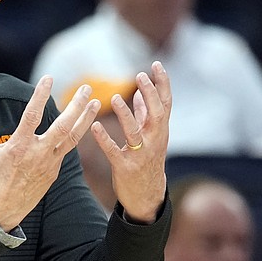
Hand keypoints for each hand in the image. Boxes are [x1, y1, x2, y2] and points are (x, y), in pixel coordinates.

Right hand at [0, 76, 99, 230]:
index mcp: (18, 147)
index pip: (32, 115)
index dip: (41, 95)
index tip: (49, 77)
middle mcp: (37, 154)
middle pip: (63, 126)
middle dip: (77, 106)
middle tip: (87, 88)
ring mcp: (48, 164)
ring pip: (72, 138)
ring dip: (85, 119)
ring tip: (96, 103)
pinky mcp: (53, 173)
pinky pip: (67, 151)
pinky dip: (76, 136)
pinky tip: (81, 125)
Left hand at [91, 61, 170, 223]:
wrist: (147, 196)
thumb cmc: (147, 161)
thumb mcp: (151, 137)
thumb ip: (144, 115)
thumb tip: (138, 93)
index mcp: (160, 131)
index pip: (166, 103)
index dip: (163, 84)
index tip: (157, 64)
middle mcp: (154, 140)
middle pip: (156, 114)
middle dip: (150, 94)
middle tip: (141, 75)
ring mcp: (140, 155)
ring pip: (134, 132)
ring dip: (125, 115)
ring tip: (114, 97)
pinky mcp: (125, 167)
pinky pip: (114, 151)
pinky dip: (105, 139)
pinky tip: (95, 127)